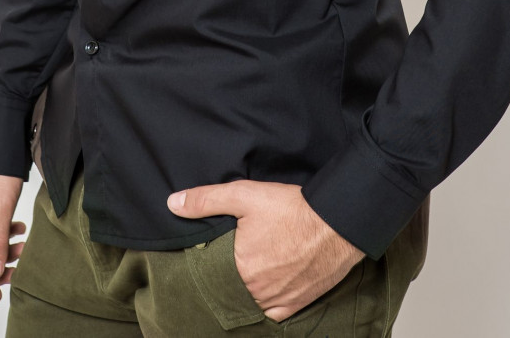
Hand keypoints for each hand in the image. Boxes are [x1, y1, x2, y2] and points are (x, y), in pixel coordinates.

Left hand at [166, 179, 364, 321]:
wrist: (336, 223)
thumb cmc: (291, 208)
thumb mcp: (244, 195)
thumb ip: (206, 200)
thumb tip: (173, 204)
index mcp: (239, 269)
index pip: (212, 275)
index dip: (210, 265)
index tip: (213, 255)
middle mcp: (257, 292)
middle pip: (232, 290)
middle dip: (228, 279)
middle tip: (232, 262)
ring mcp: (278, 301)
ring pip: (251, 304)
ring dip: (246, 292)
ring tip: (246, 274)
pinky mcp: (297, 305)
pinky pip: (273, 315)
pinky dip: (265, 306)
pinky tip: (262, 292)